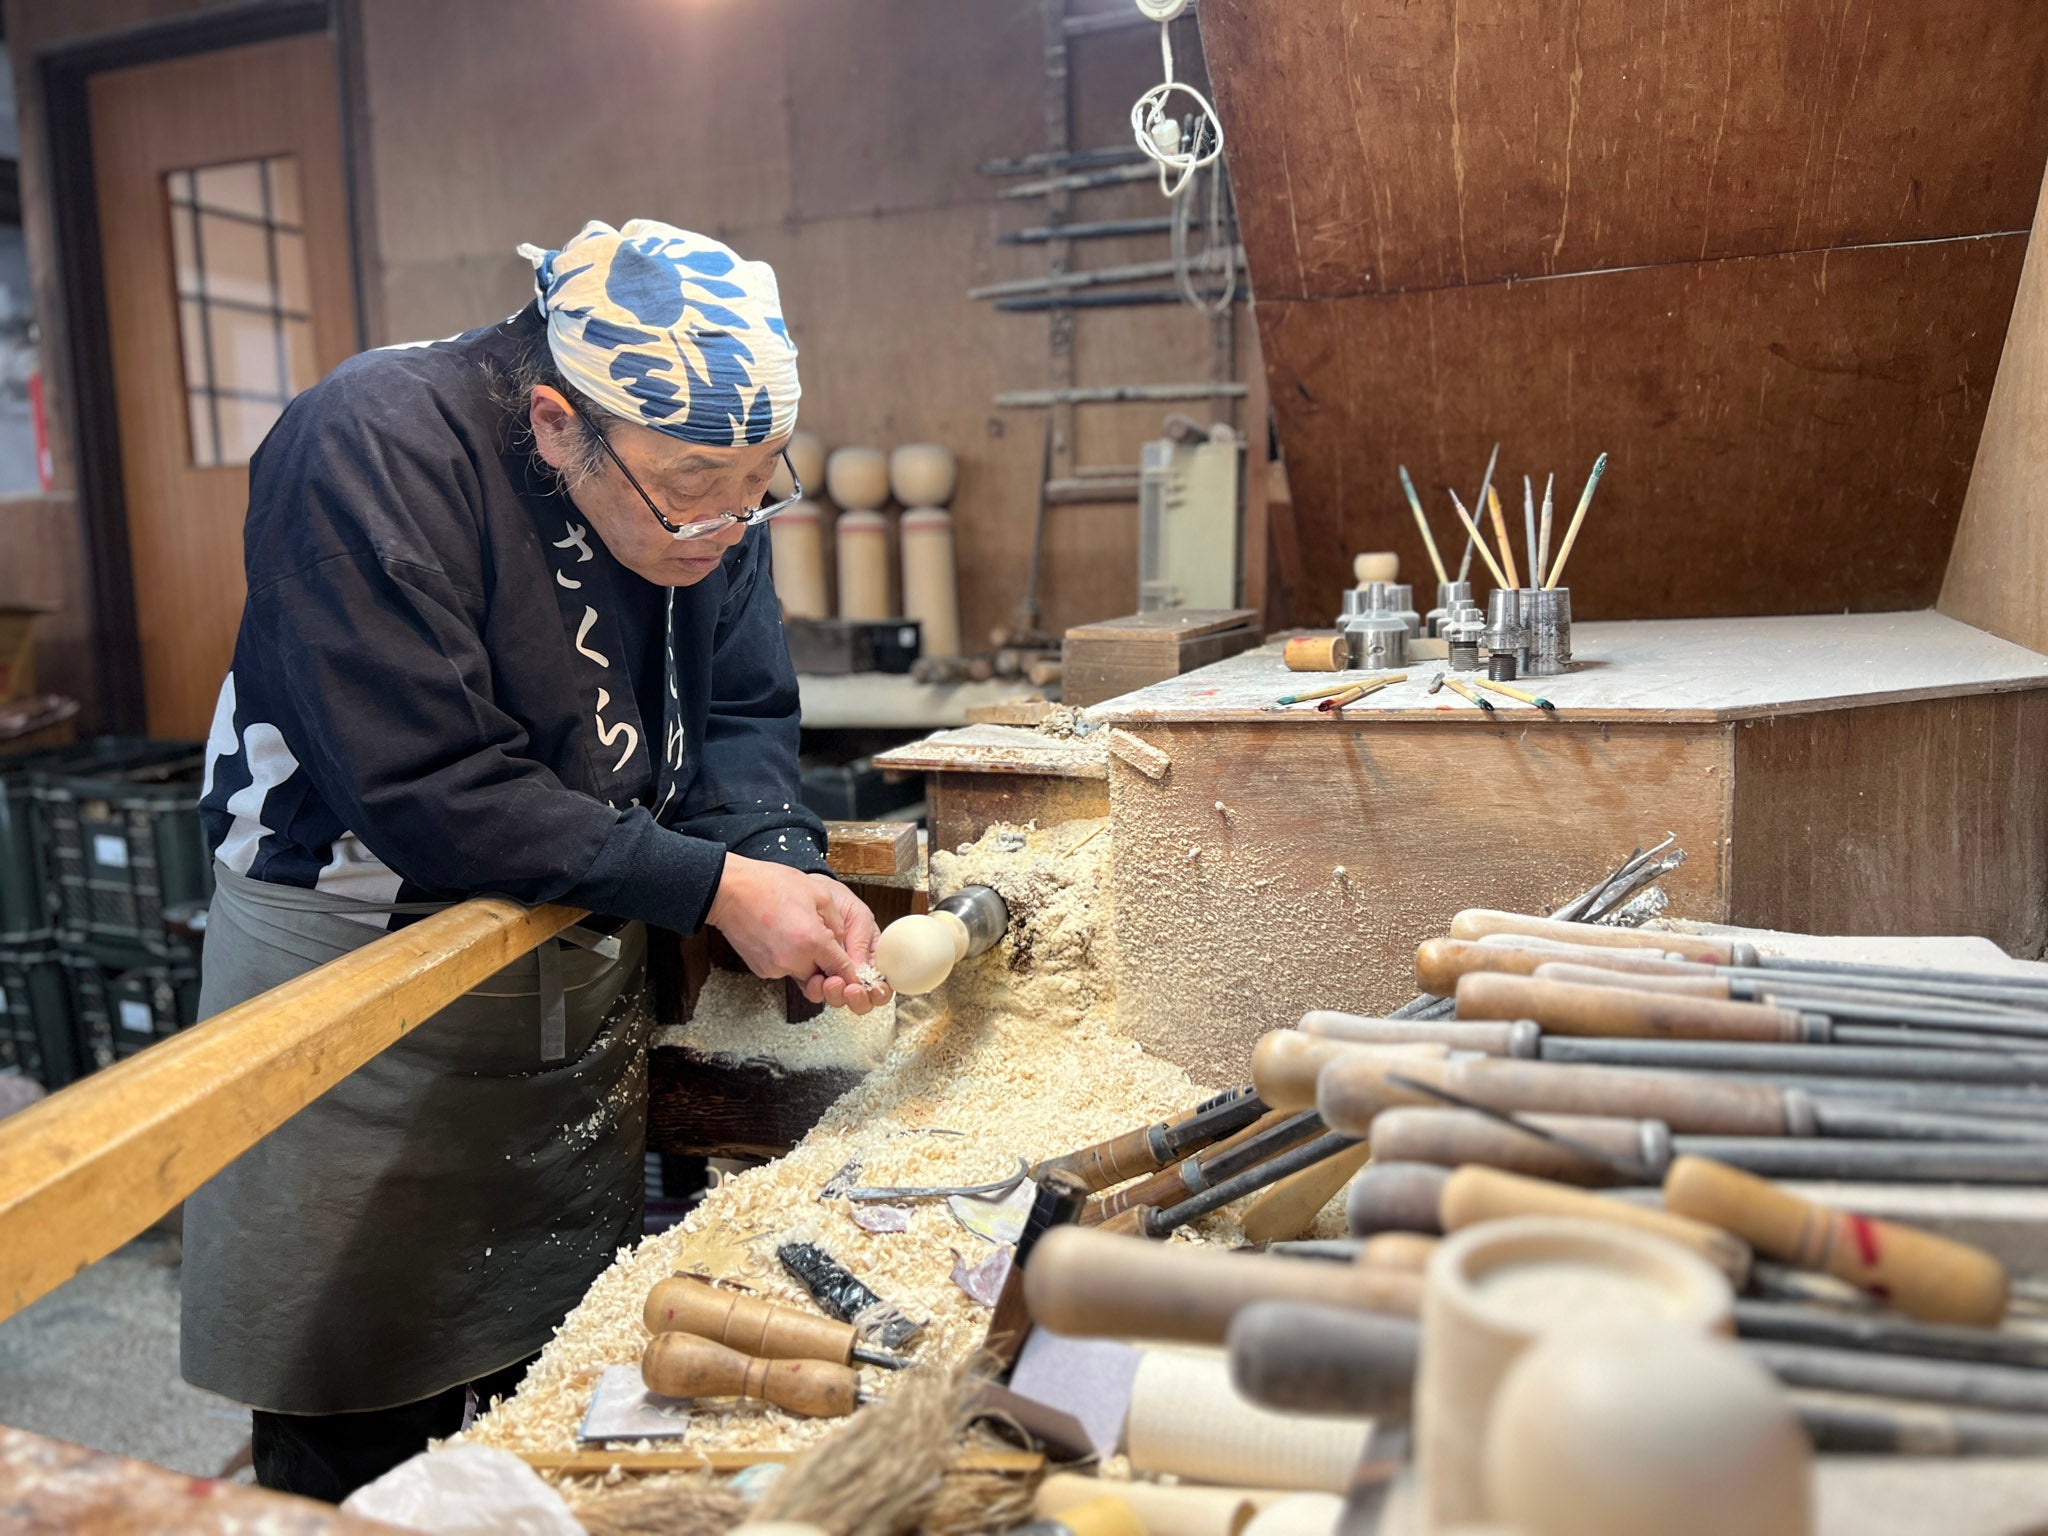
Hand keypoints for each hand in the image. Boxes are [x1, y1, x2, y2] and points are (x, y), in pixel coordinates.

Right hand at [705, 856, 891, 1014]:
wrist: (728, 890)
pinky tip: (781, 934)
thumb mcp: (817, 893)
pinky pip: (785, 969)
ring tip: (797, 930)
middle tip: (822, 940)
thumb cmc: (769, 884)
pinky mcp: (761, 970)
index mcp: (812, 942)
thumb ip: (837, 922)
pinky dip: (788, 958)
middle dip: (828, 963)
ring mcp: (775, 968)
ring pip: (804, 973)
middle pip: (823, 976)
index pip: (843, 969)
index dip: (851, 972)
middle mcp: (793, 961)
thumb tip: (843, 943)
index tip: (855, 973)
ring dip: (808, 960)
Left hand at [801, 873, 891, 1014]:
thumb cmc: (837, 900)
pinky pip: (814, 991)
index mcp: (870, 956)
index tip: (873, 989)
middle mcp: (851, 968)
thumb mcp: (858, 916)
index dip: (879, 992)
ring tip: (831, 982)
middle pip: (860, 998)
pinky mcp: (809, 973)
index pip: (880, 983)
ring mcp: (830, 972)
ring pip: (837, 998)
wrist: (807, 891)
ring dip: (835, 995)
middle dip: (857, 998)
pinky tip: (815, 980)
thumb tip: (861, 971)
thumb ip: (862, 942)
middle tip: (851, 988)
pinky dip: (815, 990)